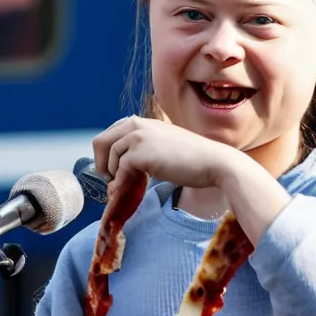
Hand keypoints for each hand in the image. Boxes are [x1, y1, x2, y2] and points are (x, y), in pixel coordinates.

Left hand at [92, 115, 235, 191]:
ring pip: (110, 158)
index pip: (111, 132)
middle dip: (101, 163)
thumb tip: (125, 165)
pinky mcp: (140, 154)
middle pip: (101, 142)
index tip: (111, 169)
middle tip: (109, 180)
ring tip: (119, 188)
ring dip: (112, 176)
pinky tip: (122, 193)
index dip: (107, 153)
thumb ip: (146, 148)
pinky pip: (120, 171)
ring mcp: (138, 137)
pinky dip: (119, 184)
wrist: (214, 162)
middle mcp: (138, 124)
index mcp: (144, 122)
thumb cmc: (196, 158)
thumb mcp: (166, 146)